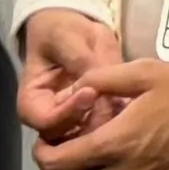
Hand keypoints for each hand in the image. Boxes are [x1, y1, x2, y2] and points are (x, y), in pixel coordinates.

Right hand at [18, 10, 121, 141]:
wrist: (77, 31)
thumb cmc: (62, 32)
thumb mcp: (67, 38)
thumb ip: (80, 62)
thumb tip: (98, 86)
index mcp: (32, 103)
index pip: (45, 121)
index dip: (67, 112)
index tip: (90, 92)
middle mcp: (51, 119)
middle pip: (67, 138)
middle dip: (92, 123)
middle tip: (113, 102)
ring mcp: (74, 121)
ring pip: (89, 138)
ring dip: (109, 126)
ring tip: (126, 104)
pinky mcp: (96, 117)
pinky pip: (108, 128)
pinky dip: (121, 121)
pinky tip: (136, 107)